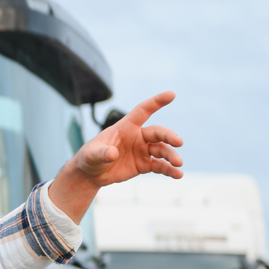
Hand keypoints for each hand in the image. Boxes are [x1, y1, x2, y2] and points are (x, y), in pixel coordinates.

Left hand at [50, 91, 184, 221]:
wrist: (91, 174)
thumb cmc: (89, 157)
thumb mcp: (91, 154)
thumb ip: (101, 153)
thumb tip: (112, 154)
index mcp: (125, 127)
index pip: (142, 111)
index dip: (156, 102)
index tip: (171, 94)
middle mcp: (137, 137)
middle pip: (158, 133)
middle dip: (169, 136)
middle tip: (179, 142)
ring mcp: (142, 151)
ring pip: (162, 150)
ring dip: (171, 156)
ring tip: (178, 164)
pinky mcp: (144, 164)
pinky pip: (160, 166)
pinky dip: (169, 170)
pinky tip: (177, 174)